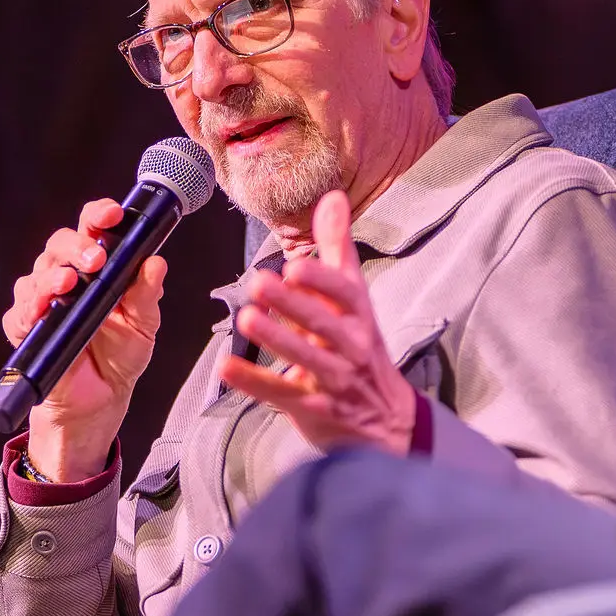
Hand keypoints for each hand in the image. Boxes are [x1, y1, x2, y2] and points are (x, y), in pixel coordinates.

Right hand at [3, 199, 166, 481]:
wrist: (101, 400)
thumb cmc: (120, 355)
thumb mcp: (143, 324)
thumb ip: (147, 294)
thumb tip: (156, 262)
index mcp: (95, 266)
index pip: (91, 228)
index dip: (99, 214)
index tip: (113, 214)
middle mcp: (65, 276)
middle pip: (58, 244)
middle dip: (74, 247)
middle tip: (94, 261)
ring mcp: (43, 302)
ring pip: (35, 276)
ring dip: (50, 278)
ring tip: (67, 285)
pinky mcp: (26, 330)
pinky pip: (18, 315)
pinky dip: (27, 312)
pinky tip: (40, 314)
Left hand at [220, 189, 417, 454]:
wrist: (387, 419)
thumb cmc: (361, 348)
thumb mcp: (354, 297)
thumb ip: (338, 247)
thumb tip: (331, 196)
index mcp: (359, 316)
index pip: (346, 294)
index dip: (322, 280)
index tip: (295, 265)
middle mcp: (352, 346)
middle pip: (325, 324)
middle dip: (294, 305)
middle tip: (260, 283)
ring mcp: (336, 380)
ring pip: (308, 359)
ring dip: (278, 339)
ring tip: (247, 318)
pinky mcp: (316, 409)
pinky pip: (285, 395)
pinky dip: (256, 383)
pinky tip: (228, 368)